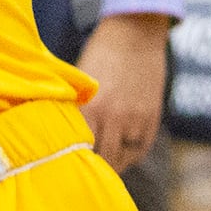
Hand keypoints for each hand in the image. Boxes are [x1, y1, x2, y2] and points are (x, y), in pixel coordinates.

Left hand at [78, 11, 171, 172]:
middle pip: (102, 159)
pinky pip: (139, 149)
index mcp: (89, 108)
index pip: (78, 149)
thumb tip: (58, 137)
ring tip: (99, 168)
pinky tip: (118, 156)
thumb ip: (73, 110)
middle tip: (80, 174)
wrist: (134, 36)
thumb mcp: (79, 83)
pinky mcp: (151, 118)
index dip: (71, 161)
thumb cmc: (97, 57)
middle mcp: (113, 117)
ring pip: (122, 159)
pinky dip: (128, 156)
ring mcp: (135, 119)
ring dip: (110, 165)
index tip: (63, 169)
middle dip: (92, 168)